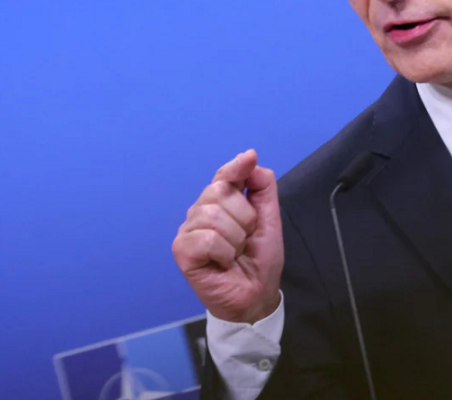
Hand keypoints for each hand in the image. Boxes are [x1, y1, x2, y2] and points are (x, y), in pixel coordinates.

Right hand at [172, 149, 283, 323]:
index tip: (250, 158)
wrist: (257, 294)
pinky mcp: (182, 251)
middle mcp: (200, 213)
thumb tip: (250, 158)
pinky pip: (207, 238)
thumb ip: (261, 188)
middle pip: (220, 192)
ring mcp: (188, 231)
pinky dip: (224, 253)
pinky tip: (222, 263)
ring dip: (235, 239)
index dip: (236, 166)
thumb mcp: (269, 219)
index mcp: (220, 203)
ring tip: (234, 254)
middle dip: (244, 218)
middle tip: (245, 239)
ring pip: (214, 216)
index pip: (224, 175)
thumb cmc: (259, 259)